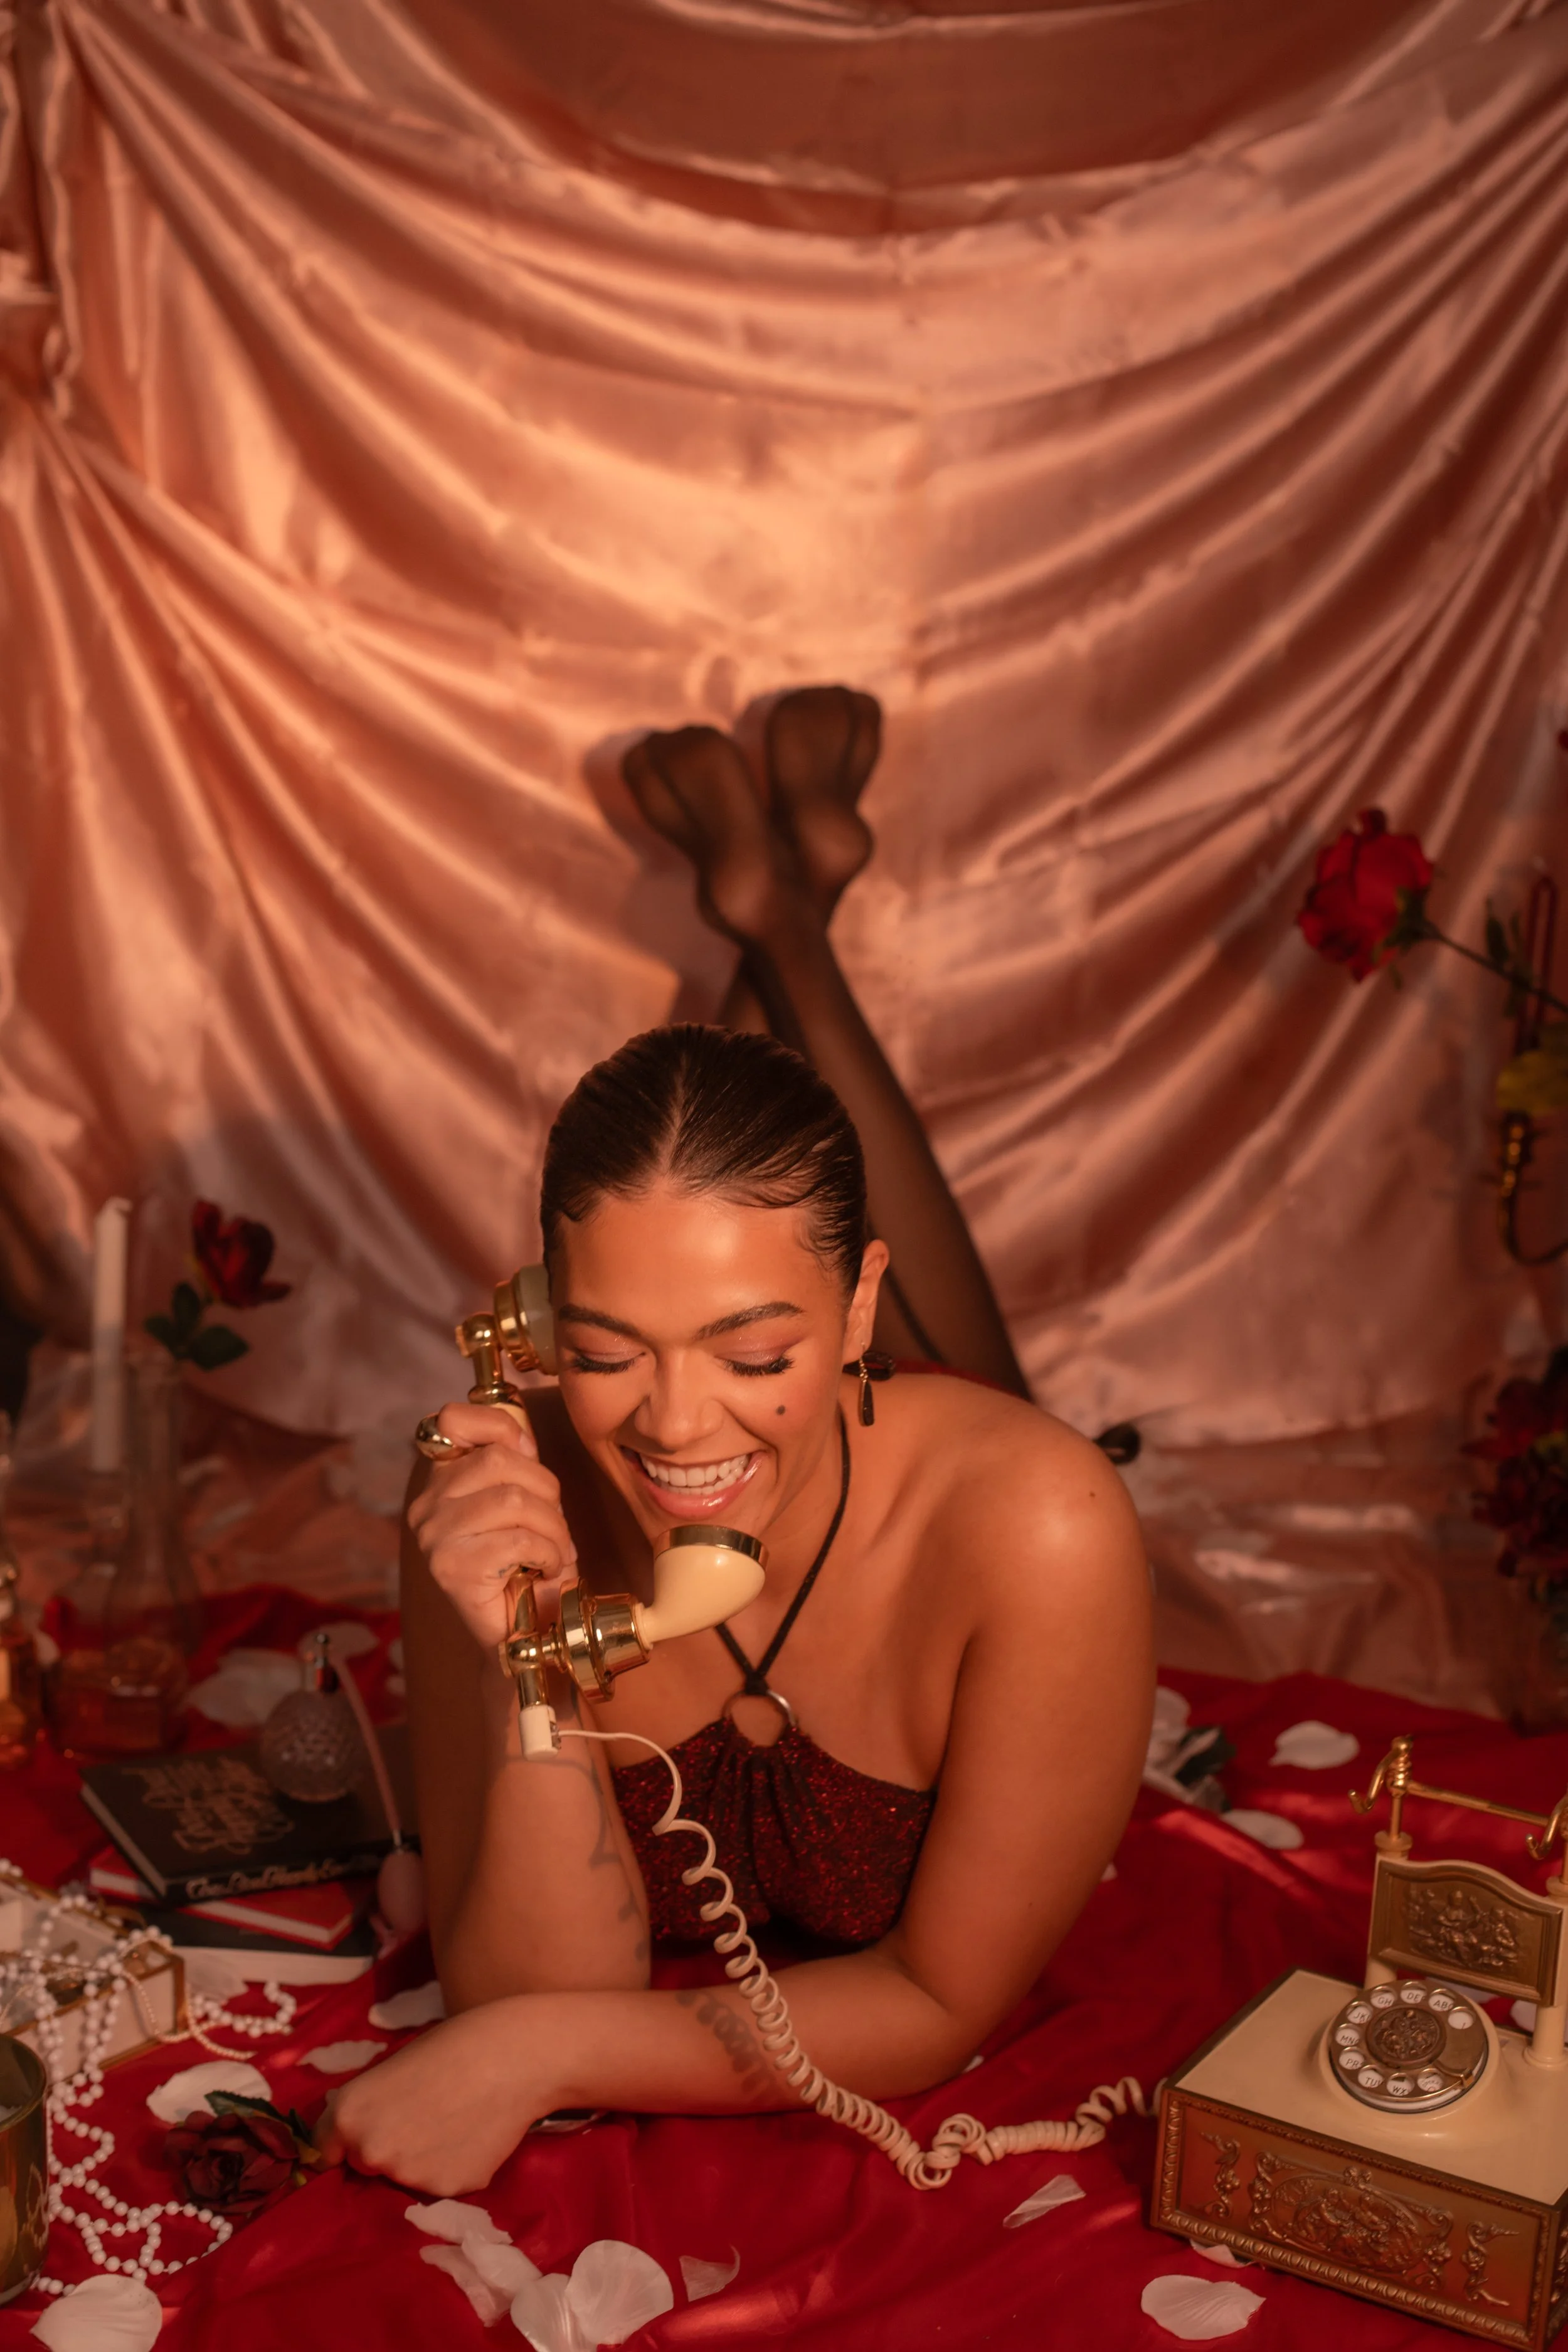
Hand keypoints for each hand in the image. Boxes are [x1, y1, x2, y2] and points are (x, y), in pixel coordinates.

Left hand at [315, 2003, 549, 2195]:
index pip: (324, 2150)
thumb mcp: (393, 2068)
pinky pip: (440, 2184)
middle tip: (420, 2117)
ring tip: (453, 2123)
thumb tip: (353, 2132)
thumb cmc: (453, 2046)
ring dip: (420, 2161)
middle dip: (385, 2149)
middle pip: (366, 2165)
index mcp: (348, 2115)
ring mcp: (408, 2178)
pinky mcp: (446, 2192)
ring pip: (405, 2177)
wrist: (514, 2057)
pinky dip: (452, 2167)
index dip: (344, 2141)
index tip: (362, 2134)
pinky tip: (473, 2137)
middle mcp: (370, 2153)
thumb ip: (367, 2105)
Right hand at [407, 1402, 576, 1652]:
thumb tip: (521, 1437)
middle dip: (547, 1491)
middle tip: (555, 1526)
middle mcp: (426, 1503)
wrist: (521, 1631)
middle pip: (501, 1459)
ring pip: (513, 1500)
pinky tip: (546, 1568)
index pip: (451, 1419)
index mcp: (439, 1478)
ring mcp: (433, 1536)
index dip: (498, 1425)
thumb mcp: (523, 1499)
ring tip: (556, 1550)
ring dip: (553, 1528)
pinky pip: (517, 1539)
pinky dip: (548, 1553)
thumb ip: (515, 1462)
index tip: (528, 1453)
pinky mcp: (450, 1568)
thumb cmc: (526, 1561)